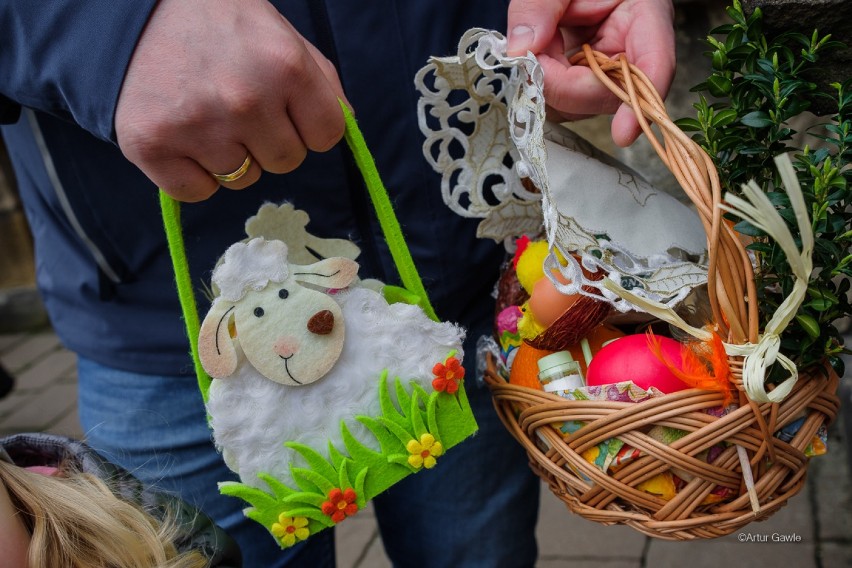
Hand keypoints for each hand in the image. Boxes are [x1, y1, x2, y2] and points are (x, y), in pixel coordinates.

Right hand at [115, 0, 346, 200]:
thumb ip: (320, 81)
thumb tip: (344, 126)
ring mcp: (198, 126)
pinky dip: (193, 174)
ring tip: (206, 112)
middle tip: (238, 105)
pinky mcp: (152, 146)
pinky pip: (198, 192)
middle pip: (287, 162)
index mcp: (286, 67)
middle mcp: (246, 100)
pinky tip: (182, 135)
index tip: (286, 109)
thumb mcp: (281, 34)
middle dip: (270, 140)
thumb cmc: (217, 21)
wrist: (132, 9)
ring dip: (231, 156)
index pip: (327, 135)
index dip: (309, 126)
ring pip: (242, 179)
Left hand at [506, 0, 674, 146]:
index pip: (654, 68)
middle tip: (532, 51)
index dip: (639, 104)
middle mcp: (633, 51)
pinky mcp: (588, 81)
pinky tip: (543, 54)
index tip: (621, 134)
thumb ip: (539, 6)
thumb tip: (522, 49)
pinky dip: (545, 81)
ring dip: (550, 81)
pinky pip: (565, 99)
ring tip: (542, 39)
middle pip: (609, 96)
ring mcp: (611, 71)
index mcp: (645, 18)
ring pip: (581, 103)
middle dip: (564, 83)